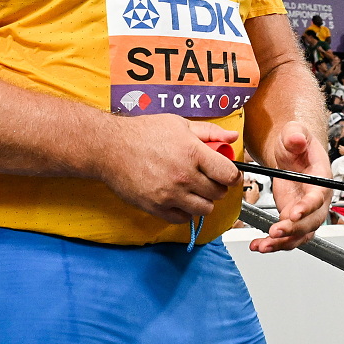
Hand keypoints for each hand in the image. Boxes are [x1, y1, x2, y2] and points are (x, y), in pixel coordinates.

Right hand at [95, 114, 240, 224]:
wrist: (109, 148)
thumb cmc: (142, 133)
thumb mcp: (179, 124)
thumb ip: (209, 132)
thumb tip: (232, 136)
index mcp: (193, 153)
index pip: (229, 174)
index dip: (234, 175)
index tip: (230, 174)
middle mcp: (184, 176)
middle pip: (219, 193)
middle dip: (218, 186)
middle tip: (210, 179)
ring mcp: (170, 194)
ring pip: (204, 209)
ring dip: (204, 201)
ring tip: (195, 189)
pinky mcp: (156, 207)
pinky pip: (183, 219)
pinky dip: (185, 211)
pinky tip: (180, 198)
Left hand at [252, 120, 330, 253]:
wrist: (291, 152)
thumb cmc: (296, 143)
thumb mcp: (294, 132)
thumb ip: (295, 135)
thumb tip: (296, 139)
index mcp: (320, 179)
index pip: (318, 197)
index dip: (308, 207)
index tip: (294, 214)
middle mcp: (317, 199)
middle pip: (311, 222)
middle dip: (293, 230)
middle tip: (274, 232)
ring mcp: (304, 211)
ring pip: (299, 234)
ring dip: (282, 243)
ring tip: (262, 246)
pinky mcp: (292, 218)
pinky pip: (287, 236)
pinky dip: (273, 244)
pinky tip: (257, 245)